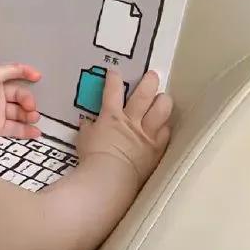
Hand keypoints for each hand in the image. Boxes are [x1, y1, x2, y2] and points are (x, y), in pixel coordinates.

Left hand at [0, 64, 41, 139]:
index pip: (16, 80)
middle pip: (20, 99)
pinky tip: (36, 132)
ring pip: (19, 115)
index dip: (27, 78)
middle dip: (29, 103)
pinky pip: (14, 129)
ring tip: (33, 118)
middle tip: (31, 108)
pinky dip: (26, 131)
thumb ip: (10, 70)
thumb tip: (30, 70)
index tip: (38, 78)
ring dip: (29, 116)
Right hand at [77, 70, 171, 185]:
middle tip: (152, 75)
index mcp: (111, 117)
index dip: (113, 79)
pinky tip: (164, 125)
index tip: (114, 71)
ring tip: (163, 97)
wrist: (110, 178)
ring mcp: (146, 134)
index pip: (113, 91)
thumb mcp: (84, 140)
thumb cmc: (92, 157)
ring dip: (163, 101)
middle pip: (144, 95)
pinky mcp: (156, 149)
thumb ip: (88, 129)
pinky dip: (165, 127)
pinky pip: (166, 133)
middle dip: (148, 82)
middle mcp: (132, 121)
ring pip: (162, 110)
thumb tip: (86, 123)